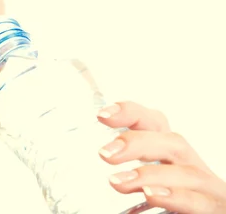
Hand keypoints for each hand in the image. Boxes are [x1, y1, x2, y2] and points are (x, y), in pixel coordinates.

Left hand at [96, 101, 225, 212]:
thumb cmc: (178, 203)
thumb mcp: (150, 184)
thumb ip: (129, 177)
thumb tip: (102, 175)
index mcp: (173, 155)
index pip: (155, 124)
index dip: (131, 114)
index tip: (103, 115)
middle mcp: (192, 166)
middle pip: (172, 142)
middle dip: (137, 142)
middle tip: (105, 153)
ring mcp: (209, 188)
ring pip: (186, 172)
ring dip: (149, 174)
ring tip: (117, 182)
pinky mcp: (217, 207)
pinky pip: (199, 201)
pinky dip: (175, 196)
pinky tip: (152, 195)